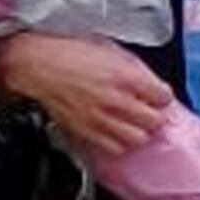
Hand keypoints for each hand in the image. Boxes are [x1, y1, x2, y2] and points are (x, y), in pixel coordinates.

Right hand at [0, 31, 172, 155]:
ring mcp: (99, 119)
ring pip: (137, 139)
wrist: (36, 64)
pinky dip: (119, 143)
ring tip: (135, 124)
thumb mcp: (111, 52)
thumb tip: (150, 83)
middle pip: (154, 121)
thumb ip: (134, 70)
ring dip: (140, 132)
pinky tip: (116, 132)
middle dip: (156, 115)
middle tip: (150, 110)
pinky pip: (112, 147)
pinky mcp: (84, 131)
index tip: (158, 95)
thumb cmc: (69, 53)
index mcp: (125, 77)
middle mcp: (115, 101)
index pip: (163, 96)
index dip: (162, 95)